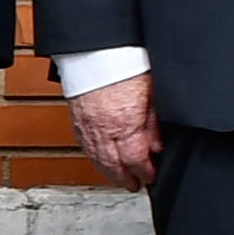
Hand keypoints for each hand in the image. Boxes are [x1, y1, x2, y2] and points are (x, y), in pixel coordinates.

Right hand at [68, 71, 162, 192]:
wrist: (96, 49)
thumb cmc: (124, 64)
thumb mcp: (151, 93)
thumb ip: (153, 123)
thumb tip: (157, 147)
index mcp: (125, 124)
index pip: (136, 160)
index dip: (145, 172)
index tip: (151, 176)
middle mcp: (104, 129)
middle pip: (114, 165)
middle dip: (126, 179)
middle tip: (136, 185)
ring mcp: (87, 125)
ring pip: (97, 158)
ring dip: (109, 172)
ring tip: (119, 178)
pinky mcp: (76, 119)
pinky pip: (85, 146)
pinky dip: (94, 157)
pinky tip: (100, 160)